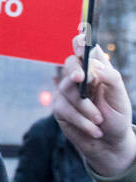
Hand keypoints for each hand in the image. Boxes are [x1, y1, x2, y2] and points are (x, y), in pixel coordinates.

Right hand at [53, 33, 135, 176]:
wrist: (109, 144)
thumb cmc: (117, 117)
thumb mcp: (120, 97)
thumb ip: (110, 77)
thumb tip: (93, 64)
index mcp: (98, 70)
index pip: (86, 50)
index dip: (81, 42)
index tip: (81, 38)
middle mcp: (81, 78)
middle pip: (70, 63)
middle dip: (74, 70)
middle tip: (80, 78)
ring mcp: (68, 93)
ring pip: (68, 90)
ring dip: (85, 108)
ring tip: (99, 120)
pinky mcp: (60, 108)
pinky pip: (65, 109)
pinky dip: (81, 120)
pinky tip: (94, 129)